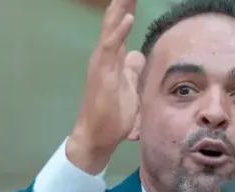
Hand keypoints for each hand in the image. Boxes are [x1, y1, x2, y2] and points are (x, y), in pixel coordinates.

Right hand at [67, 0, 145, 173]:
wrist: (97, 136)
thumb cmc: (112, 115)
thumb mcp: (129, 88)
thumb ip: (132, 70)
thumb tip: (138, 55)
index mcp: (112, 57)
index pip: (120, 25)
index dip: (127, 7)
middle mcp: (104, 55)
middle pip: (114, 20)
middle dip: (122, 1)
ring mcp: (101, 62)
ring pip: (111, 27)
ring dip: (119, 8)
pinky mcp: (102, 72)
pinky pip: (110, 47)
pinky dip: (119, 31)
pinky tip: (127, 17)